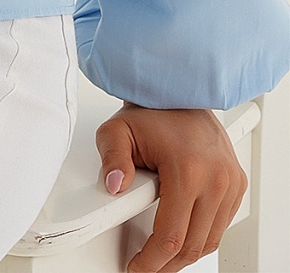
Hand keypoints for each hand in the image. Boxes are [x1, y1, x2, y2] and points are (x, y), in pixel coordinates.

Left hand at [96, 103, 247, 270]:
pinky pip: (220, 225)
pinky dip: (201, 237)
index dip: (151, 261)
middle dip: (166, 263)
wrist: (181, 93)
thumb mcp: (118, 130)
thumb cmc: (152, 112)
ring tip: (161, 255)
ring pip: (210, 240)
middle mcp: (216, 178)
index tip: (137, 267)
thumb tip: (115, 186)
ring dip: (185, 254)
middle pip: (193, 246)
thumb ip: (112, 159)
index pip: (171, 237)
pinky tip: (181, 237)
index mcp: (189, 169)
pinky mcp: (237, 183)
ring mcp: (230, 182)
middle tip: (146, 266)